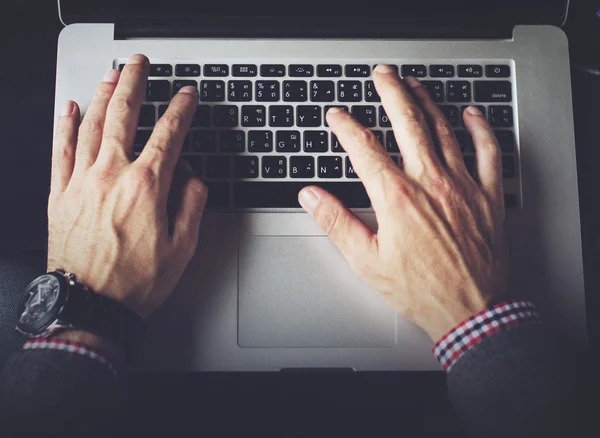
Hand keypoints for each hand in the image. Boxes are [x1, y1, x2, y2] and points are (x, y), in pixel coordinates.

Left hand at [48, 54, 207, 318]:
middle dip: (135, 83)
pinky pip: (60, 150)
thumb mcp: (182, 248)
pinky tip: (67, 108)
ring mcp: (81, 182)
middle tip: (140, 64)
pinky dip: (64, 125)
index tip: (187, 95)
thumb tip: (193, 179)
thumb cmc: (134, 281)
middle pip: (124, 115)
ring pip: (91, 125)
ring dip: (102, 94)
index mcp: (146, 187)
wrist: (89, 306)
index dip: (181, 109)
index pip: (169, 135)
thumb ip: (191, 205)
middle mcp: (111, 176)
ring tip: (111, 74)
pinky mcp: (59, 194)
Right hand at [298, 64, 507, 341]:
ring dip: (427, 102)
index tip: (337, 116)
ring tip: (414, 85)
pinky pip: (487, 151)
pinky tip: (470, 114)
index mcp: (396, 197)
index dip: (346, 126)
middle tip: (382, 75)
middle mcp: (429, 182)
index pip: (364, 148)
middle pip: (407, 122)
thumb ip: (336, 222)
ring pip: (443, 128)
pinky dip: (479, 129)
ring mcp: (461, 184)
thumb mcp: (366, 261)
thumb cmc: (420, 290)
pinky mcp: (486, 195)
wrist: (471, 311)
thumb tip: (311, 196)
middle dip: (391, 92)